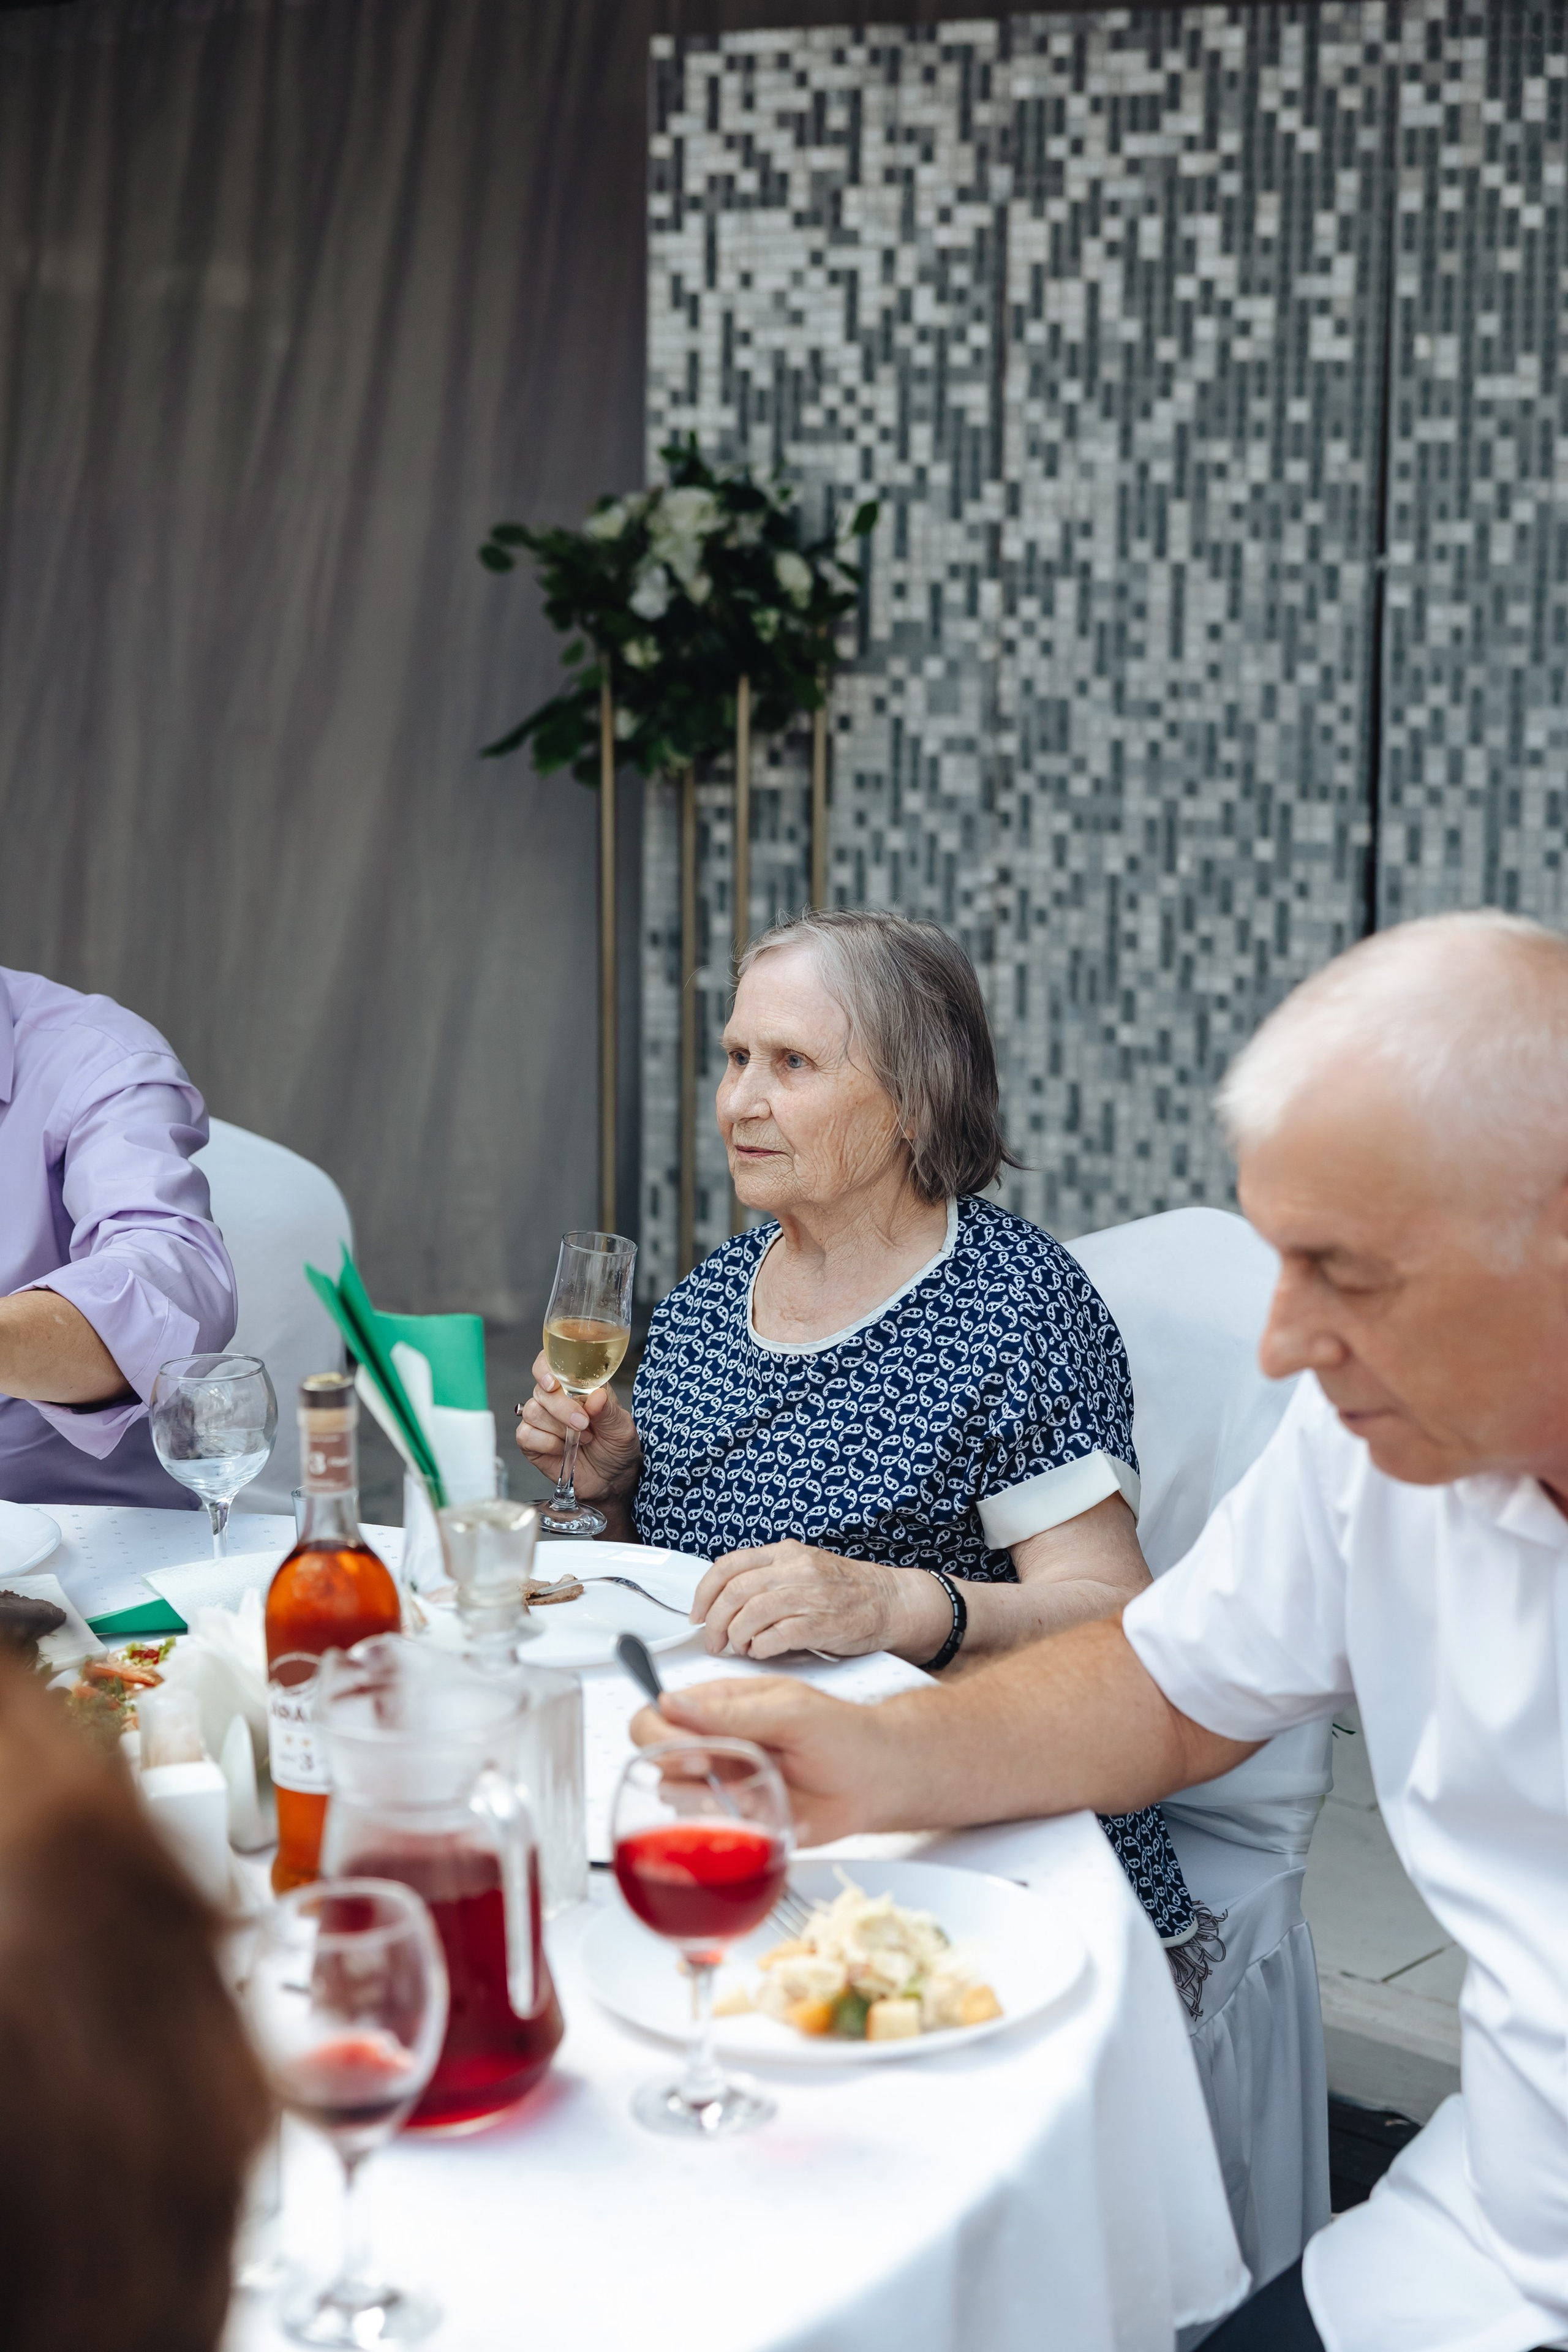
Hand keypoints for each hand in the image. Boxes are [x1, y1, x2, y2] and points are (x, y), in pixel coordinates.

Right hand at [513, 1352, 640, 1503]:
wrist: (612, 1481)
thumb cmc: (617, 1448)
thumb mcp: (622, 1429)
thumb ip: (608, 1411)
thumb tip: (596, 1396)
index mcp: (578, 1386)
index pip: (551, 1362)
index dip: (546, 1368)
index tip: (554, 1383)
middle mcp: (557, 1398)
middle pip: (541, 1389)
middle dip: (562, 1408)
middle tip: (584, 1425)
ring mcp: (542, 1420)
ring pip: (533, 1411)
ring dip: (559, 1428)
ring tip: (582, 1439)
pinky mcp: (532, 1441)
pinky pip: (526, 1434)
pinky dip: (546, 1443)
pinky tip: (563, 1449)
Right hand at [628, 1677, 898, 1846]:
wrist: (876, 1782)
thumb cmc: (843, 1734)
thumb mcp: (790, 1711)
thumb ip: (732, 1711)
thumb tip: (673, 1702)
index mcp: (720, 1707)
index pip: (658, 1714)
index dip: (661, 1735)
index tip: (694, 1750)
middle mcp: (714, 1744)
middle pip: (655, 1758)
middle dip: (676, 1770)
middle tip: (711, 1772)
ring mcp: (723, 1783)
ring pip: (675, 1799)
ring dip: (704, 1801)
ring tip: (746, 1795)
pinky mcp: (737, 1819)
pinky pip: (707, 1829)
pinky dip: (729, 1826)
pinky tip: (760, 1814)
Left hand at [693, 1541, 927, 1659]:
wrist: (891, 1601)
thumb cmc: (846, 1590)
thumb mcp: (803, 1568)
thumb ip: (768, 1577)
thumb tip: (724, 1601)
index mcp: (785, 1552)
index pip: (728, 1565)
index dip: (703, 1593)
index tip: (697, 1614)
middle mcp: (795, 1569)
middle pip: (733, 1593)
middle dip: (714, 1622)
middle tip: (713, 1641)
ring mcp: (808, 1595)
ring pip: (749, 1614)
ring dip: (735, 1637)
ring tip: (739, 1648)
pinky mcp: (821, 1623)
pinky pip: (775, 1637)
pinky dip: (760, 1648)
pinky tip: (761, 1652)